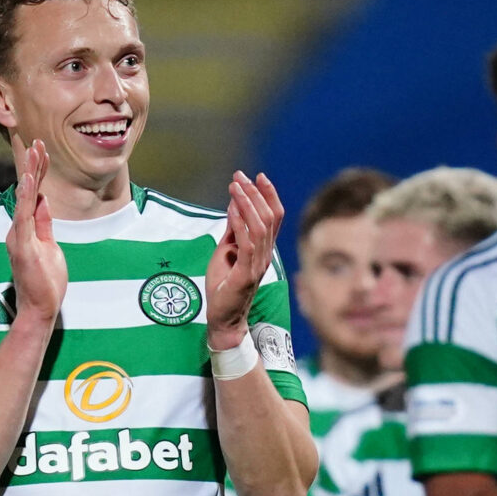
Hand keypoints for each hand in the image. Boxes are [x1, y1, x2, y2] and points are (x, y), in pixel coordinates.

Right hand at [7, 139, 66, 322]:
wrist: (39, 309)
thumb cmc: (44, 282)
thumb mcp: (50, 246)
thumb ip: (44, 224)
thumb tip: (44, 201)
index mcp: (26, 229)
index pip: (33, 195)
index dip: (37, 173)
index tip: (41, 151)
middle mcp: (18, 230)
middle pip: (28, 193)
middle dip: (34, 166)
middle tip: (38, 142)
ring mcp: (19, 238)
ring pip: (25, 200)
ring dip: (30, 175)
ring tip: (34, 153)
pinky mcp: (23, 247)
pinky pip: (24, 218)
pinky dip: (26, 198)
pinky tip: (28, 181)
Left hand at [205, 170, 283, 344]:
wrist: (223, 319)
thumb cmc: (224, 287)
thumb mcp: (226, 252)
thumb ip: (233, 230)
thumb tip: (234, 204)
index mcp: (263, 249)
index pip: (273, 217)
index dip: (268, 195)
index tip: (257, 176)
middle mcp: (265, 255)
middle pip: (269, 218)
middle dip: (255, 193)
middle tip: (240, 177)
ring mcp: (257, 265)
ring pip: (260, 227)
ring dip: (247, 204)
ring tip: (235, 186)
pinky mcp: (246, 275)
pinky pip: (247, 244)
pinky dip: (241, 224)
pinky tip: (232, 209)